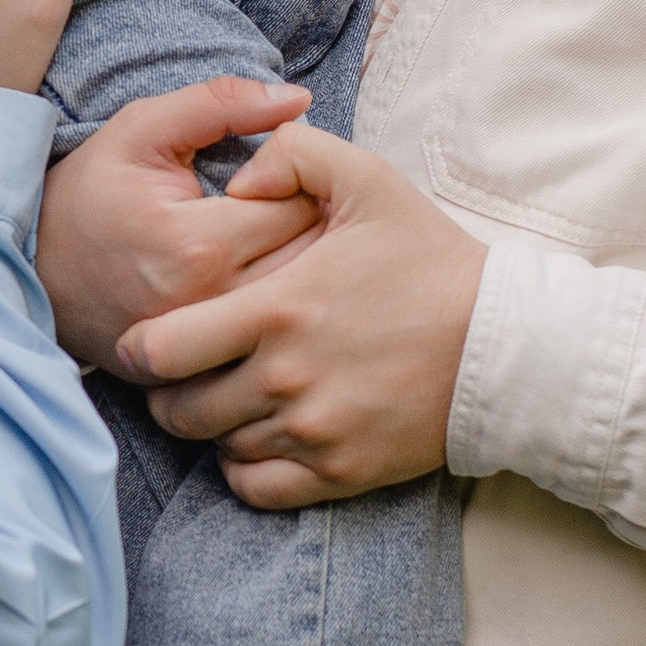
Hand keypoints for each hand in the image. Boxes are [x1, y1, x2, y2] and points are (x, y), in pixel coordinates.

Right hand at [35, 77, 322, 369]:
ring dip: (306, 272)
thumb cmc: (91, 193)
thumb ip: (221, 103)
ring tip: (281, 243)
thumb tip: (298, 99)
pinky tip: (264, 288)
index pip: (303, 206)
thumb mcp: (143, 129)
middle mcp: (212, 305)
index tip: (282, 175)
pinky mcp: (203, 372)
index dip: (304, 181)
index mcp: (202, 244)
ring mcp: (209, 348)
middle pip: (315, 263)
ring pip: (301, 306)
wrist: (33, 269)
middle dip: (315, 228)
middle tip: (289, 205)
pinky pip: (269, 342)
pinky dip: (277, 314)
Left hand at [111, 120, 487, 504]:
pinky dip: (243, 469)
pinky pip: (256, 490)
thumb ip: (294, 155)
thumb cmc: (433, 260)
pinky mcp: (340, 473)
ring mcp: (312, 432)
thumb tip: (235, 178)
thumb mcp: (369, 181)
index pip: (160, 350)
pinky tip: (257, 438)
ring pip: (216, 447)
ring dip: (213, 426)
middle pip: (177, 409)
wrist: (505, 346)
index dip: (139, 348)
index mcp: (276, 309)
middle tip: (183, 373)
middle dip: (168, 392)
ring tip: (232, 396)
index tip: (149, 341)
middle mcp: (284, 379)